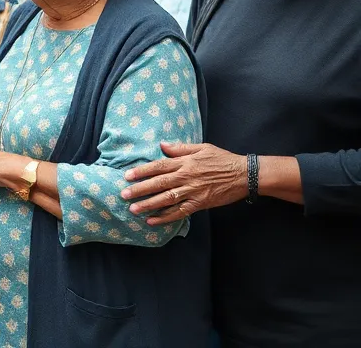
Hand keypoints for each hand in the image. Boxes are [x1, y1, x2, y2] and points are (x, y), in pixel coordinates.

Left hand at [122, 141, 246, 224]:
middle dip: (140, 190)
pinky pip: (180, 212)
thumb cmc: (222, 159)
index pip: (158, 166)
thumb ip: (180, 148)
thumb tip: (162, 145)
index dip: (141, 171)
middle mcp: (186, 177)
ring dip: (149, 205)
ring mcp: (193, 192)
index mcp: (185, 162)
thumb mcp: (201, 147)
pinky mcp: (200, 204)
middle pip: (159, 184)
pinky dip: (166, 217)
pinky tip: (152, 221)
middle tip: (124, 195)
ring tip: (133, 210)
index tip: (126, 176)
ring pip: (167, 199)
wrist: (244, 175)